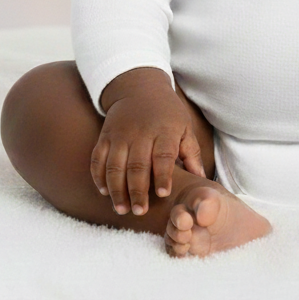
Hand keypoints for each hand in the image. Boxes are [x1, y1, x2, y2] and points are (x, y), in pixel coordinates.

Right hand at [90, 68, 205, 215]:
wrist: (139, 88)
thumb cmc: (167, 112)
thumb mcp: (185, 127)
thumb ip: (192, 153)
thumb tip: (201, 179)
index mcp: (164, 131)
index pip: (163, 156)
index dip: (162, 176)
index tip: (163, 194)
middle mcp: (140, 133)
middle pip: (137, 165)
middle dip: (137, 191)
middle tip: (139, 211)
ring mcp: (120, 135)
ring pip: (114, 166)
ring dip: (116, 190)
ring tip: (121, 209)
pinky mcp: (105, 136)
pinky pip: (97, 159)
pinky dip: (98, 177)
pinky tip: (104, 192)